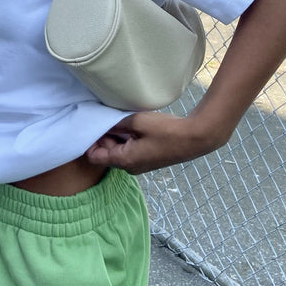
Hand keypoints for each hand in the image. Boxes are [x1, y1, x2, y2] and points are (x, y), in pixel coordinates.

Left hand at [86, 109, 220, 174]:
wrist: (195, 138)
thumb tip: (102, 123)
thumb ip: (116, 123)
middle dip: (103, 137)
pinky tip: (132, 124)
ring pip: (118, 151)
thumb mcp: (137, 121)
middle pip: (106, 153)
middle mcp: (129, 168)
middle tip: (105, 117)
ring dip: (116, 136)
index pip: (94, 157)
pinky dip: (126, 139)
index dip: (89, 141)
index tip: (91, 124)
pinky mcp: (148, 160)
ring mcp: (140, 165)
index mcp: (124, 161)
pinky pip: (130, 150)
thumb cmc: (166, 130)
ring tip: (119, 119)